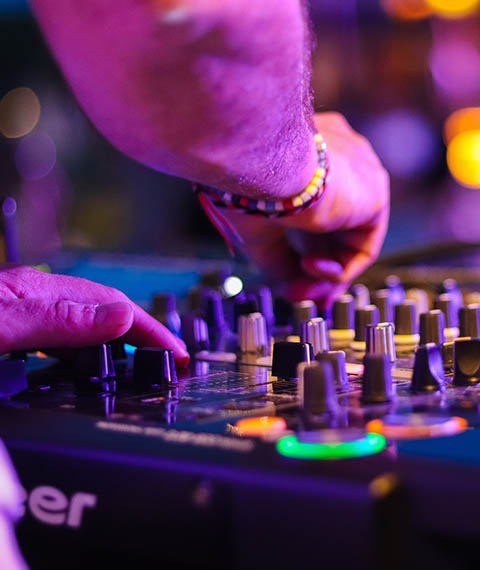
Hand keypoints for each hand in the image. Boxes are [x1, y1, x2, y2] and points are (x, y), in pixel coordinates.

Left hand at [0, 265, 188, 365]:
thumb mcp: (3, 324)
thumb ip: (59, 319)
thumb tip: (124, 316)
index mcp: (36, 288)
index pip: (110, 303)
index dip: (148, 327)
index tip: (176, 351)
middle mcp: (33, 295)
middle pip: (102, 308)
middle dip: (141, 331)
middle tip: (169, 359)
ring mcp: (20, 307)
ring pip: (83, 322)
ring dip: (115, 340)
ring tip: (138, 361)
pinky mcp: (9, 326)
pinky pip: (60, 335)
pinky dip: (85, 348)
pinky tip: (84, 359)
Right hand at [220, 112, 389, 305]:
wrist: (260, 163)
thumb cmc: (246, 185)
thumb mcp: (259, 231)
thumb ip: (279, 258)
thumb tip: (290, 285)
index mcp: (305, 151)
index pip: (313, 208)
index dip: (301, 249)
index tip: (288, 277)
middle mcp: (336, 156)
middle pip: (332, 229)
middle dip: (313, 269)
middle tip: (296, 294)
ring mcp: (359, 172)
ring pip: (348, 240)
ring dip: (324, 275)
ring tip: (301, 289)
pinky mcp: (374, 192)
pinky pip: (363, 245)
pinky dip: (340, 268)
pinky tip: (312, 268)